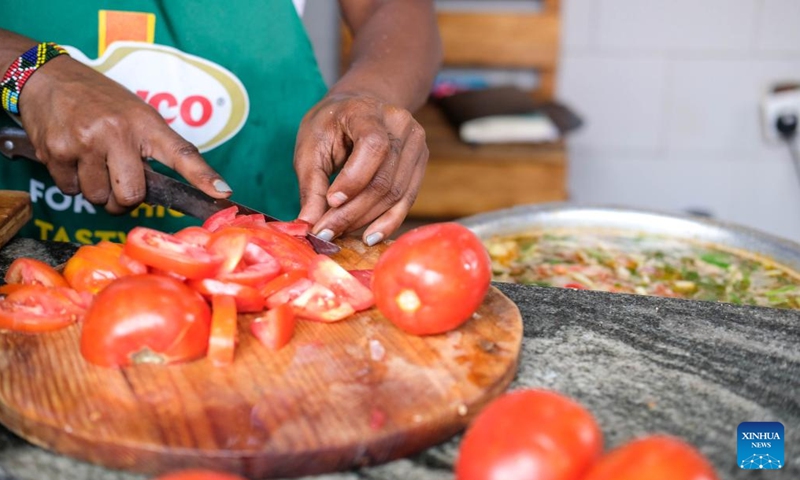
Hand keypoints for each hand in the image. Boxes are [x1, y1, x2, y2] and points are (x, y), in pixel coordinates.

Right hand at [17, 55, 230, 213]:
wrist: (48, 77)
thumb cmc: (101, 101)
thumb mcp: (137, 114)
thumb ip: (154, 148)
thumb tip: (171, 190)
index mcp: (145, 123)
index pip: (181, 153)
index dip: (203, 176)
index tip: (223, 193)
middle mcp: (116, 132)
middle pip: (131, 196)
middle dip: (124, 199)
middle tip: (119, 180)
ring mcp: (84, 142)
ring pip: (98, 198)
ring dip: (96, 190)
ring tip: (92, 161)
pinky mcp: (55, 151)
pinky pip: (69, 189)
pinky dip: (71, 182)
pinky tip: (72, 157)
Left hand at [294, 93, 427, 244]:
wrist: (359, 107)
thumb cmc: (330, 126)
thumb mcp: (311, 147)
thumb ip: (311, 185)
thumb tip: (308, 225)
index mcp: (368, 111)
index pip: (373, 146)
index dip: (354, 179)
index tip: (331, 202)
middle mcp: (400, 125)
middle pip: (383, 179)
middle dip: (352, 212)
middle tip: (326, 232)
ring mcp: (416, 144)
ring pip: (396, 194)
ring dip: (366, 220)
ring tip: (341, 234)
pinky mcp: (420, 163)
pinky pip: (407, 199)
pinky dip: (388, 221)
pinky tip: (370, 236)